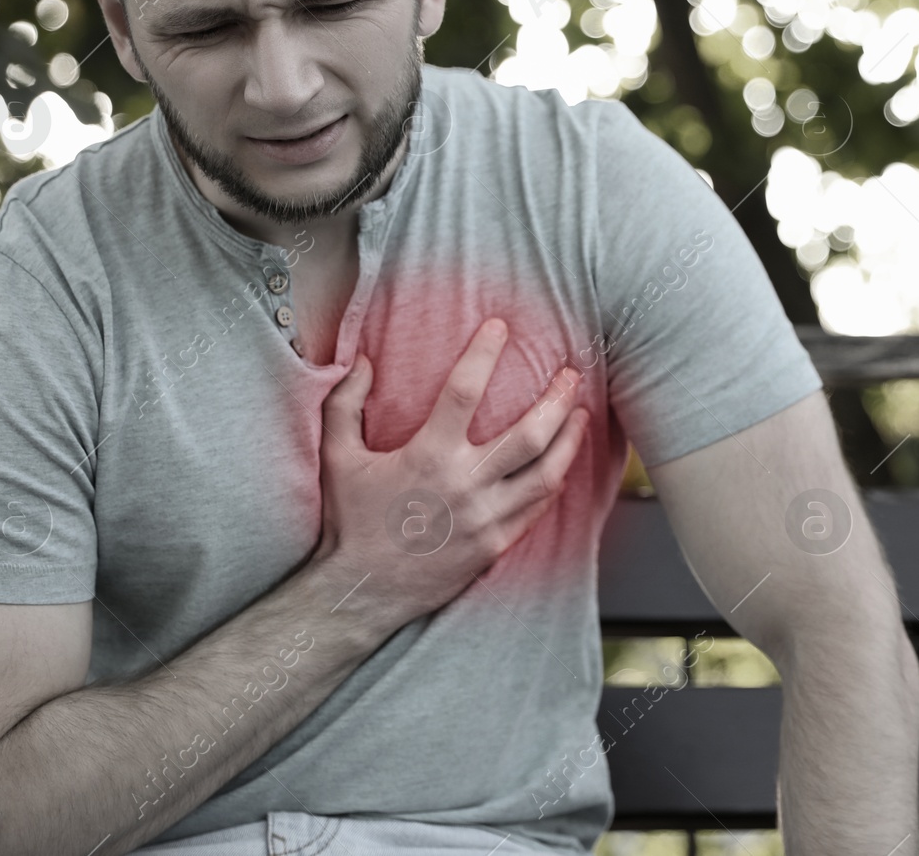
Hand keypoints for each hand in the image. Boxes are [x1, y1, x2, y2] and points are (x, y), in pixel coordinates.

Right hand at [313, 317, 588, 621]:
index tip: (500, 326)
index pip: (464, 391)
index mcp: (427, 456)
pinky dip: (554, 480)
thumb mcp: (337, 458)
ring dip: (569, 440)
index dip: (484, 353)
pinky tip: (561, 461)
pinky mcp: (495, 545)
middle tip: (571, 374)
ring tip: (581, 413)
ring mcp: (485, 519)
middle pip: (528, 434)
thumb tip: (362, 361)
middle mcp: (464, 485)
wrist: (361, 591)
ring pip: (546, 474)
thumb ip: (344, 404)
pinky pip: (537, 509)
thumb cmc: (349, 522)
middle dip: (557, 399)